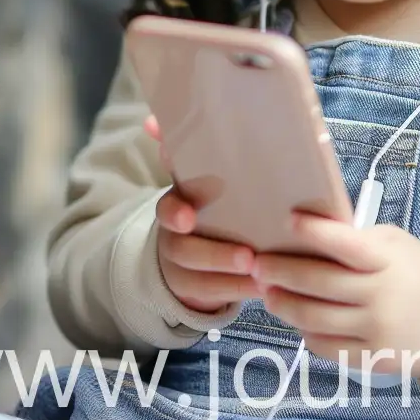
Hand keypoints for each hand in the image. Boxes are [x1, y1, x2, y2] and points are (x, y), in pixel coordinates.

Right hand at [144, 113, 260, 313]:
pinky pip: (215, 299)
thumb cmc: (206, 203)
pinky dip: (239, 294)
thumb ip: (185, 153)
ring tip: (261, 276)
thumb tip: (155, 120)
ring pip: (200, 279)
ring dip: (231, 278)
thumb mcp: (197, 178)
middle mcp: (174, 239)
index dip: (175, 212)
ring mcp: (181, 270)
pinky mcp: (195, 294)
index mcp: (176, 207)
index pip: (168, 208)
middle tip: (247, 256)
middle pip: (184, 250)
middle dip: (215, 254)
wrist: (188, 249)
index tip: (189, 216)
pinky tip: (265, 290)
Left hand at [250, 207, 419, 377]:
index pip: (344, 244)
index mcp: (384, 260)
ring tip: (267, 292)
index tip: (287, 220)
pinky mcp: (374, 358)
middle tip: (256, 264)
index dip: (314, 232)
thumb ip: (355, 241)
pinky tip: (296, 320)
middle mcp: (380, 296)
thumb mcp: (392, 244)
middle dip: (279, 272)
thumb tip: (306, 235)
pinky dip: (306, 333)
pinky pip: (328, 348)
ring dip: (283, 304)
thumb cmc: (413, 271)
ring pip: (314, 318)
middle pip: (317, 283)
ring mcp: (376, 330)